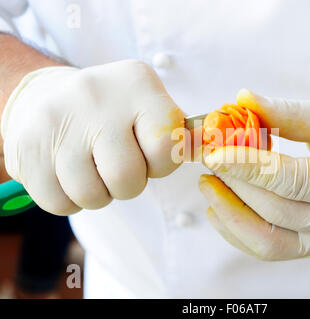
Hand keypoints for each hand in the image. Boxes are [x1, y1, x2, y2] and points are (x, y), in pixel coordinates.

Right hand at [2, 60, 184, 214]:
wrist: (47, 99)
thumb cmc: (112, 114)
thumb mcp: (148, 108)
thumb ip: (179, 133)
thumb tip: (214, 146)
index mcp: (138, 84)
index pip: (168, 145)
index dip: (162, 164)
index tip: (149, 155)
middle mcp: (97, 96)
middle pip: (128, 179)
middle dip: (129, 184)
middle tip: (118, 165)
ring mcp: (57, 121)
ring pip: (93, 196)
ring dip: (99, 193)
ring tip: (92, 167)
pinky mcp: (27, 148)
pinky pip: (61, 204)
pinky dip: (70, 199)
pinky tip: (68, 172)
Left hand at [199, 89, 309, 258]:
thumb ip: (288, 113)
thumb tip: (241, 100)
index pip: (292, 180)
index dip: (248, 166)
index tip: (213, 151)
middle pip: (274, 212)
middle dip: (233, 184)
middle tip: (206, 158)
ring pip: (268, 242)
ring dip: (231, 215)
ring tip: (208, 184)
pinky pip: (272, 248)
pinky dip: (241, 232)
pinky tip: (220, 209)